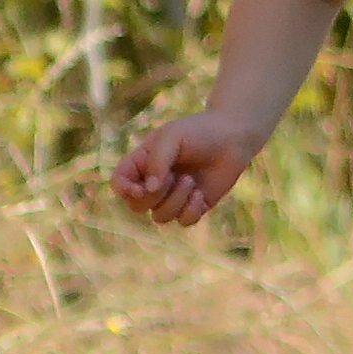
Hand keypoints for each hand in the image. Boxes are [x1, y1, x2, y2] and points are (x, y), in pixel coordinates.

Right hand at [114, 114, 257, 225]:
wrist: (233, 137)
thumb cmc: (199, 132)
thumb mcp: (172, 137)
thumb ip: (157, 162)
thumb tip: (148, 191)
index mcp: (142, 163)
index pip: (119, 183)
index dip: (124, 191)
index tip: (141, 189)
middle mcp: (154, 182)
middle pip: (136, 206)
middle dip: (154, 196)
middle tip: (174, 177)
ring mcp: (173, 196)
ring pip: (160, 217)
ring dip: (176, 200)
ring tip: (191, 180)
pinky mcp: (194, 206)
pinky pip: (183, 221)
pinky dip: (191, 209)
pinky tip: (200, 193)